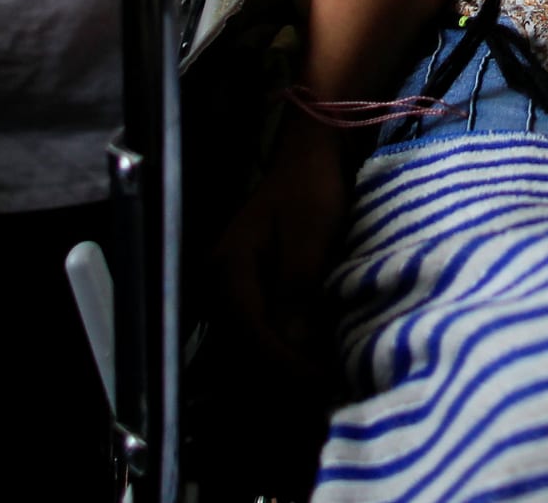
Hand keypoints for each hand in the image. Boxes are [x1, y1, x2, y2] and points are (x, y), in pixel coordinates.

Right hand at [212, 116, 352, 387]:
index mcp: (228, 270)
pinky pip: (263, 331)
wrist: (309, 158)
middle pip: (246, 349)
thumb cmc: (312, 188)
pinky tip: (315, 359)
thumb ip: (298, 290)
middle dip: (285, 374)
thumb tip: (293, 346)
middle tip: (328, 389)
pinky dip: (287, 349)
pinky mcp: (250, 291)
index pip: (251, 335)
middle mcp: (220, 285)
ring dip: (285, 366)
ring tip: (324, 380)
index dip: (286, 366)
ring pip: (253, 345)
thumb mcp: (311, 234)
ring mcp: (232, 290)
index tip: (323, 382)